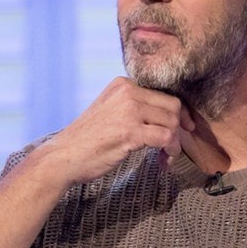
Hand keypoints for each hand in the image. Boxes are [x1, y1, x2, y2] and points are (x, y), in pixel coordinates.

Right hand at [40, 77, 194, 186]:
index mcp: (123, 84)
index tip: (183, 129)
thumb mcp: (110, 111)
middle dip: (178, 129)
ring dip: (174, 144)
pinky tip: (162, 162)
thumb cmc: (88, 140)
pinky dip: (169, 152)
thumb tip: (171, 115)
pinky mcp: (130, 131)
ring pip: (172, 123)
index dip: (178, 113)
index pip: (163, 93)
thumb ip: (135, 107)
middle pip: (173, 107)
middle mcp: (127, 92)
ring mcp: (129, 110)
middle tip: (172, 148)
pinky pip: (166, 138)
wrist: (63, 157)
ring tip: (164, 158)